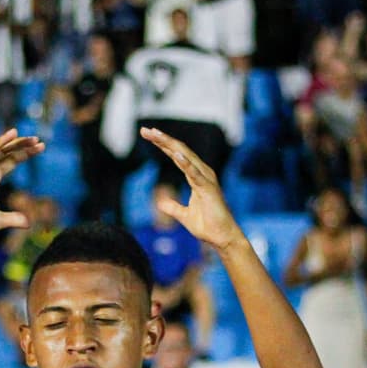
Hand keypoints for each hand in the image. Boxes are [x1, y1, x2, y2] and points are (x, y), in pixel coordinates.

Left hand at [139, 126, 243, 252]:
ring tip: (155, 134)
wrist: (221, 237)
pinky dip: (185, 163)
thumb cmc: (207, 225)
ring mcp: (205, 179)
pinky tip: (175, 154)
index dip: (162, 145)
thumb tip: (160, 203)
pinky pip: (194, 174)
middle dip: (162, 140)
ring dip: (170, 145)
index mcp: (196, 176)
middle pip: (179, 151)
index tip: (148, 135)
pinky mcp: (208, 188)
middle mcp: (202, 173)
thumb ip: (173, 207)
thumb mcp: (183, 215)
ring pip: (185, 156)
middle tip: (145, 130)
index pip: (176, 156)